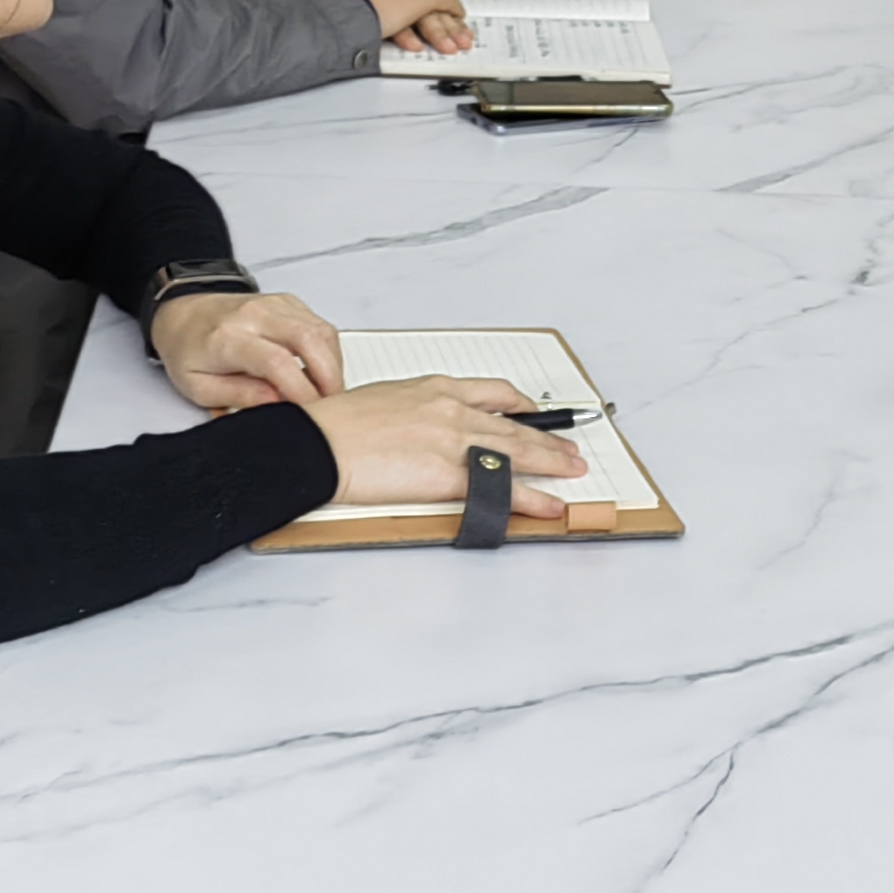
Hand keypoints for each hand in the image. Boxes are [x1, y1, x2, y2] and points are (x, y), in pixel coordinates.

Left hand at [148, 290, 341, 409]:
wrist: (184, 315)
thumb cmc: (189, 350)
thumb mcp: (199, 387)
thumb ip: (239, 396)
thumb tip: (275, 403)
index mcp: (228, 338)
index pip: (278, 363)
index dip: (301, 392)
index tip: (310, 413)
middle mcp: (255, 315)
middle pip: (311, 339)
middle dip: (330, 378)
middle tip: (330, 406)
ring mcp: (275, 305)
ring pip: (322, 331)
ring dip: (333, 366)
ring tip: (325, 391)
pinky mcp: (288, 303)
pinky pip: (320, 325)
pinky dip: (327, 351)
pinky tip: (318, 371)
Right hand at [301, 376, 590, 523]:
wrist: (320, 442)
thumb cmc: (337, 425)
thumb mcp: (384, 399)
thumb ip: (413, 409)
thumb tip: (421, 427)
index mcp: (434, 388)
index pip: (492, 392)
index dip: (520, 404)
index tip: (533, 410)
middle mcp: (453, 410)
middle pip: (514, 425)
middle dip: (547, 439)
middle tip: (570, 449)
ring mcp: (454, 441)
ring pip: (517, 452)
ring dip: (552, 463)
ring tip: (573, 471)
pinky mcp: (448, 475)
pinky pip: (501, 488)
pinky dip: (532, 499)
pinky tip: (550, 504)